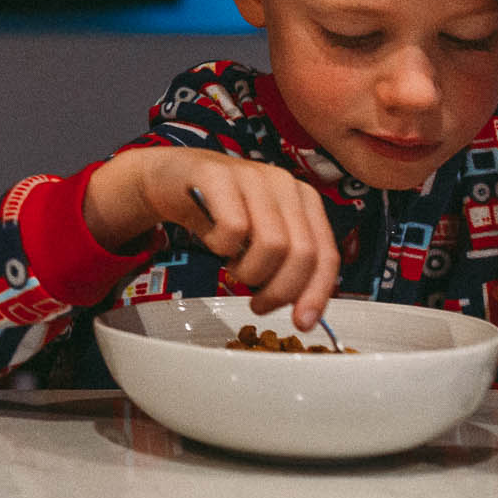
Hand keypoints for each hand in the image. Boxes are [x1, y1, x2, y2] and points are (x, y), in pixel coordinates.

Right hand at [84, 147, 338, 330]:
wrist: (172, 179)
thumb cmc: (219, 214)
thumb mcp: (260, 239)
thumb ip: (287, 266)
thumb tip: (306, 314)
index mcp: (304, 200)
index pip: (326, 254)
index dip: (317, 293)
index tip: (302, 323)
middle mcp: (285, 184)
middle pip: (302, 253)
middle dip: (280, 290)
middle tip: (258, 304)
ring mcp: (252, 176)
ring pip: (272, 244)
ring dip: (249, 271)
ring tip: (233, 266)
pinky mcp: (218, 175)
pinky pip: (233, 228)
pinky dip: (221, 247)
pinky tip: (214, 242)